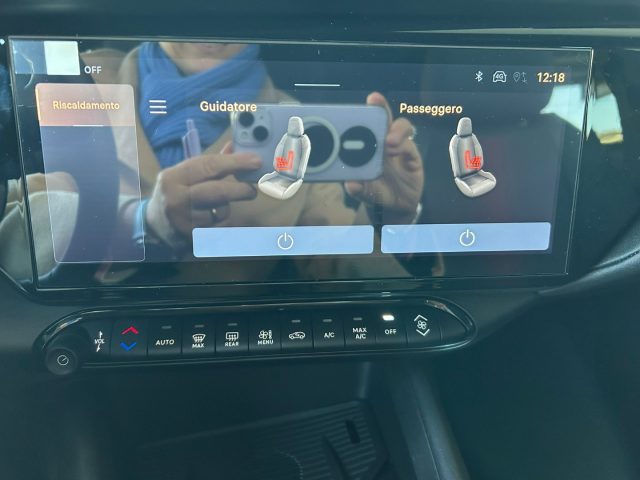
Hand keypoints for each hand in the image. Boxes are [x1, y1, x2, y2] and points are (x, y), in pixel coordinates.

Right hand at [146, 143, 259, 245]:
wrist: (154, 223)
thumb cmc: (176, 192)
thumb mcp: (186, 174)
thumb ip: (211, 163)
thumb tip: (235, 148)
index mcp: (173, 177)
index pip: (209, 166)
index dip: (235, 162)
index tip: (255, 161)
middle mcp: (176, 198)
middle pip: (217, 192)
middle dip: (239, 189)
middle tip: (251, 189)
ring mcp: (183, 220)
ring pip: (220, 212)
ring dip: (225, 209)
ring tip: (216, 206)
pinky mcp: (191, 237)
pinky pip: (219, 227)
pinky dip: (220, 221)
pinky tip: (209, 218)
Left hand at [345, 92, 423, 223]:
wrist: (395, 208)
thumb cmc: (375, 192)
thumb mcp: (364, 192)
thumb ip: (358, 188)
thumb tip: (351, 184)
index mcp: (367, 146)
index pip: (365, 123)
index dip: (365, 110)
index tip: (366, 100)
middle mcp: (383, 143)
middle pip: (384, 118)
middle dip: (380, 107)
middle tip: (375, 101)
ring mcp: (399, 148)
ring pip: (400, 128)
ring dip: (395, 131)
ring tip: (389, 143)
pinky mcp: (412, 157)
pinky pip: (410, 147)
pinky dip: (404, 147)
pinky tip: (397, 152)